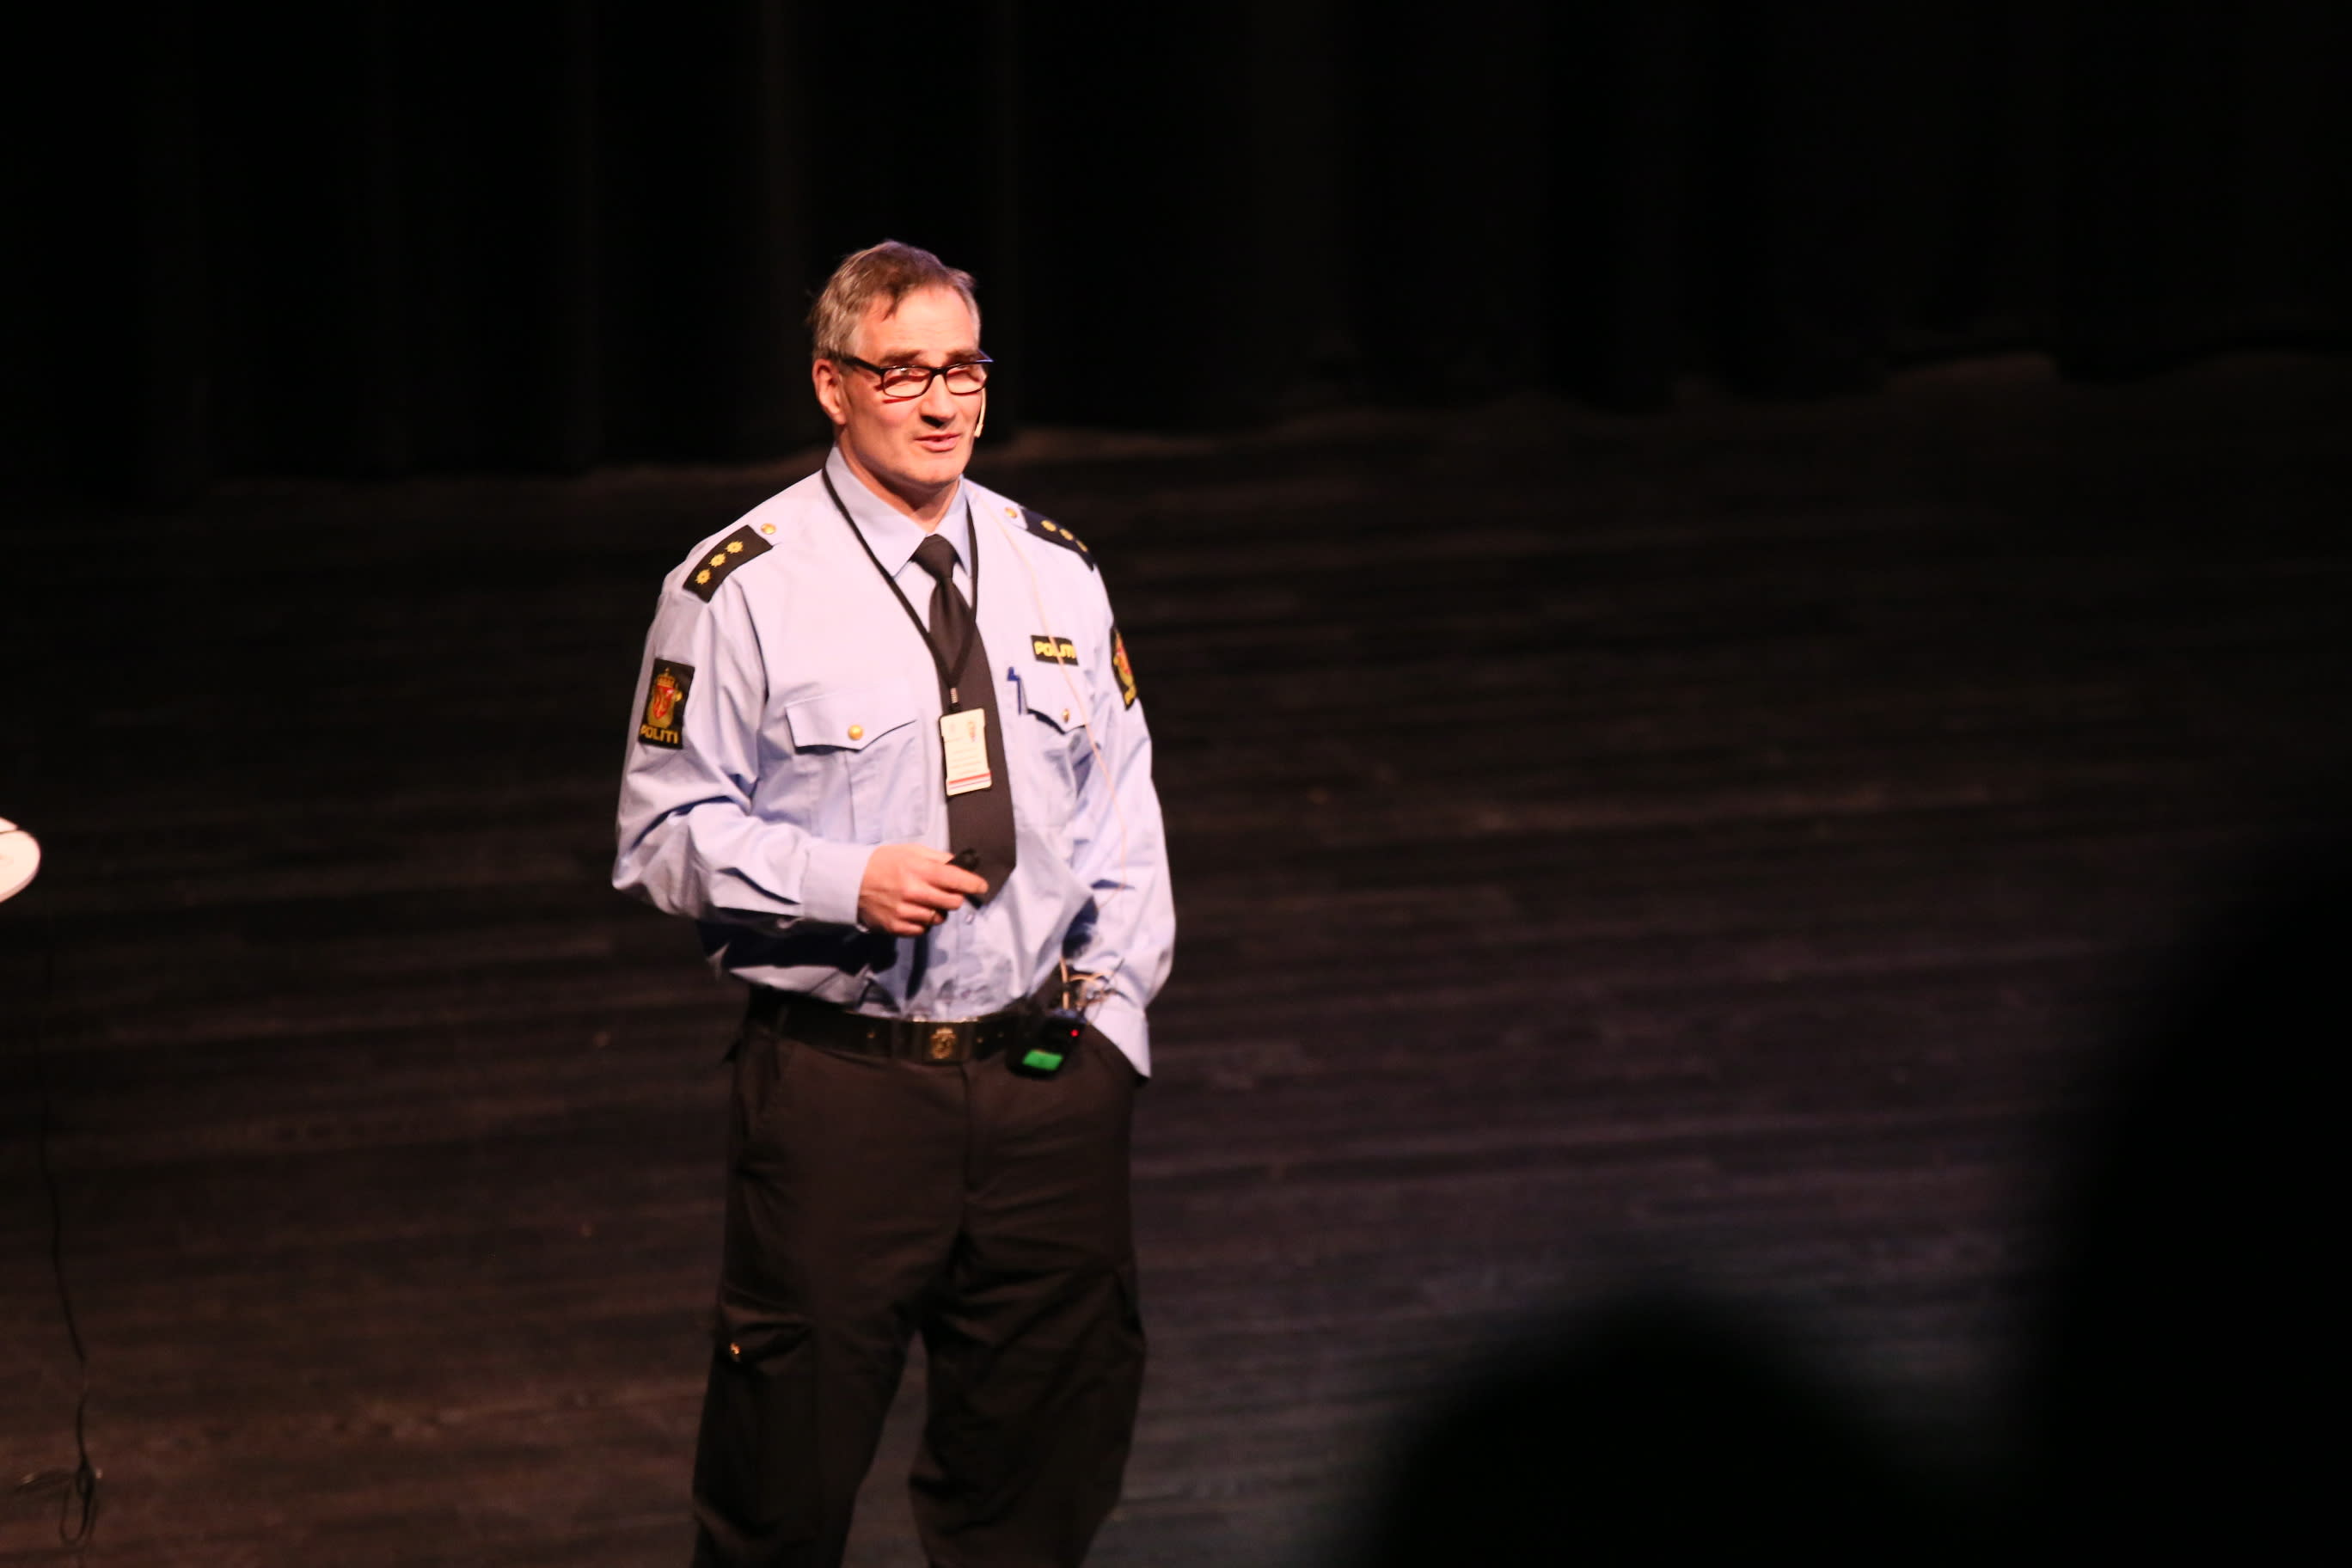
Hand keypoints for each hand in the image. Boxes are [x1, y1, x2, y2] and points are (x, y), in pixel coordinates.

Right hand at [857, 844, 989, 936]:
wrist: (851, 882)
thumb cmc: (884, 863)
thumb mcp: (910, 851)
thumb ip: (937, 858)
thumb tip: (961, 864)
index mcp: (918, 870)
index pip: (955, 879)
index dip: (973, 884)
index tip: (981, 886)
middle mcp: (913, 892)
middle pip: (953, 902)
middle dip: (955, 897)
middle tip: (948, 892)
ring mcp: (904, 912)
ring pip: (939, 918)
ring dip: (938, 911)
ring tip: (925, 901)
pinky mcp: (896, 927)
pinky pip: (922, 930)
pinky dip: (923, 922)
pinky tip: (914, 911)